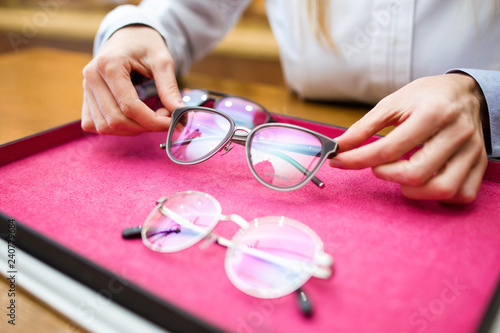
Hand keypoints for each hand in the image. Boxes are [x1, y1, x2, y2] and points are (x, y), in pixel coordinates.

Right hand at [82, 25, 183, 134]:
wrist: (129, 36)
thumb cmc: (145, 45)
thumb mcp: (162, 61)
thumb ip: (170, 88)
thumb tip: (180, 113)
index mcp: (109, 64)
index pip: (129, 106)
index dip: (152, 121)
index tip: (171, 123)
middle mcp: (92, 77)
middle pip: (116, 120)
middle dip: (144, 126)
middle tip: (163, 118)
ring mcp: (85, 88)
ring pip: (104, 126)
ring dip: (131, 130)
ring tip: (148, 116)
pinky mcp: (85, 98)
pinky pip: (94, 124)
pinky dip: (115, 129)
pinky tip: (132, 119)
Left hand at [329, 74, 487, 202]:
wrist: (465, 92)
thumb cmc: (426, 97)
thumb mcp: (393, 103)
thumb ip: (364, 127)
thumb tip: (339, 147)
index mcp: (433, 112)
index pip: (389, 148)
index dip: (358, 159)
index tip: (339, 161)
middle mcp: (457, 133)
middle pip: (416, 173)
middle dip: (385, 174)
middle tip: (376, 166)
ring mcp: (472, 151)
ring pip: (442, 189)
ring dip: (412, 190)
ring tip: (399, 175)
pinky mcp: (479, 164)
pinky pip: (461, 194)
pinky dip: (438, 196)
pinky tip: (424, 182)